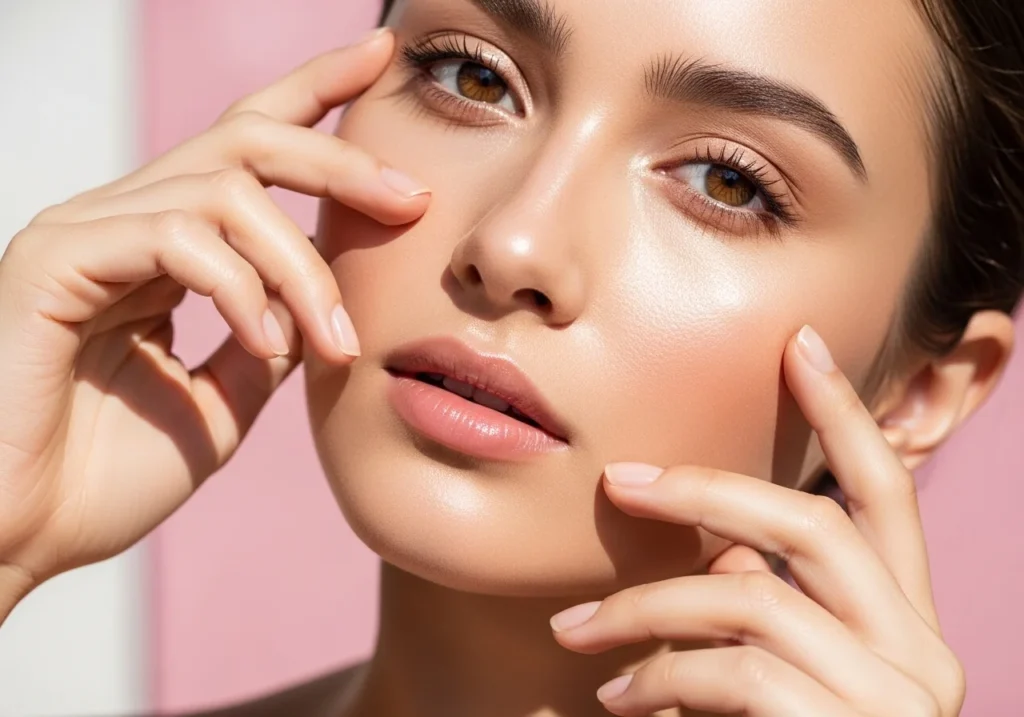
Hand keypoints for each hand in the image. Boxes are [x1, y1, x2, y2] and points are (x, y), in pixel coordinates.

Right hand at [0, 27, 428, 614]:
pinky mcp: (57, 257)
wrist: (20, 538)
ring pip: (226, 190)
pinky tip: (269, 344)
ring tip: (336, 341)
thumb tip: (322, 305)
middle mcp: (124, 221)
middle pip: (246, 139)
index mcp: (163, 246)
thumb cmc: (106, 478)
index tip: (380, 58)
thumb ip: (268, 340)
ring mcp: (87, 231)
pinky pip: (179, 238)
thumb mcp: (223, 400)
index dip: (314, 93)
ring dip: (300, 267)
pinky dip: (242, 290)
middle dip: (336, 157)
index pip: (246, 146)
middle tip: (410, 195)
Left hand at [550, 325, 964, 715]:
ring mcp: (894, 701)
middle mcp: (921, 655)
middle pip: (813, 525)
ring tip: (580, 635)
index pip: (886, 495)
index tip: (799, 343)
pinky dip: (659, 677)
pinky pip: (733, 674)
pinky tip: (615, 697)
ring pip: (752, 598)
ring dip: (647, 607)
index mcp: (904, 624)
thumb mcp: (784, 676)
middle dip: (710, 490)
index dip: (846, 415)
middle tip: (622, 480)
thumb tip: (726, 558)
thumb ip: (770, 613)